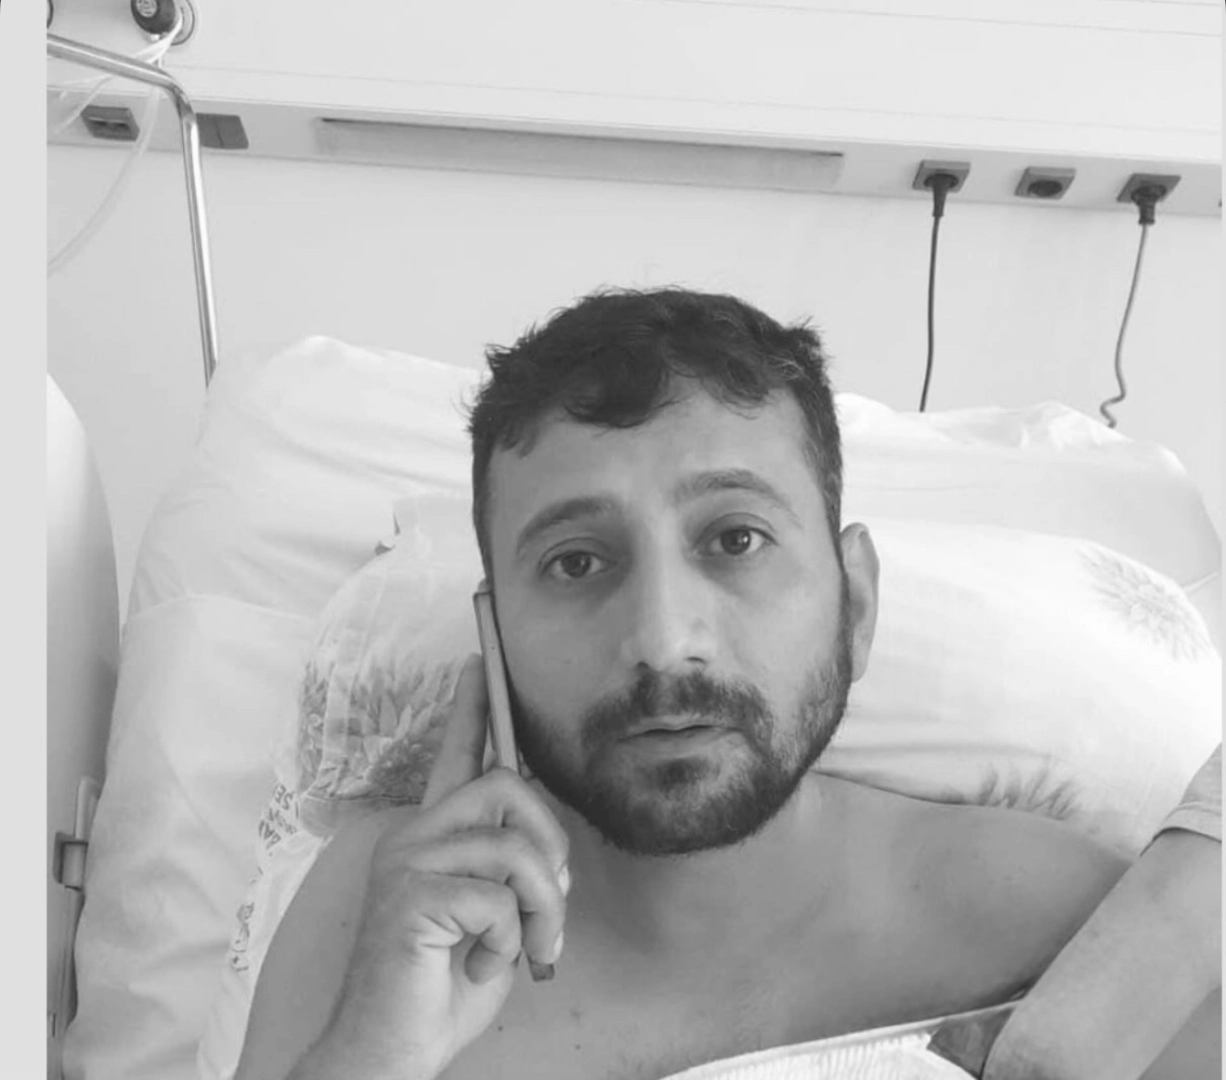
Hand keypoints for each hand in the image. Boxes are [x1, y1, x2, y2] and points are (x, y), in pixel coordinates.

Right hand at [319, 655, 569, 1079]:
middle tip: (554, 902)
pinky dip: (511, 943)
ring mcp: (408, 863)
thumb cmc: (443, 989)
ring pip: (515, 850)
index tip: (480, 661)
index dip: (471, 709)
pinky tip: (481, 966)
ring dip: (542, 910)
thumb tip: (546, 846)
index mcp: (433, 839)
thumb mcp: (494, 919)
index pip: (455, 759)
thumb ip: (509, 872)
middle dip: (553, 847)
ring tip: (527, 950)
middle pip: (509, 787)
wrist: (393, 1051)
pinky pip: (500, 901)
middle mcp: (414, 838)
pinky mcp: (410, 896)